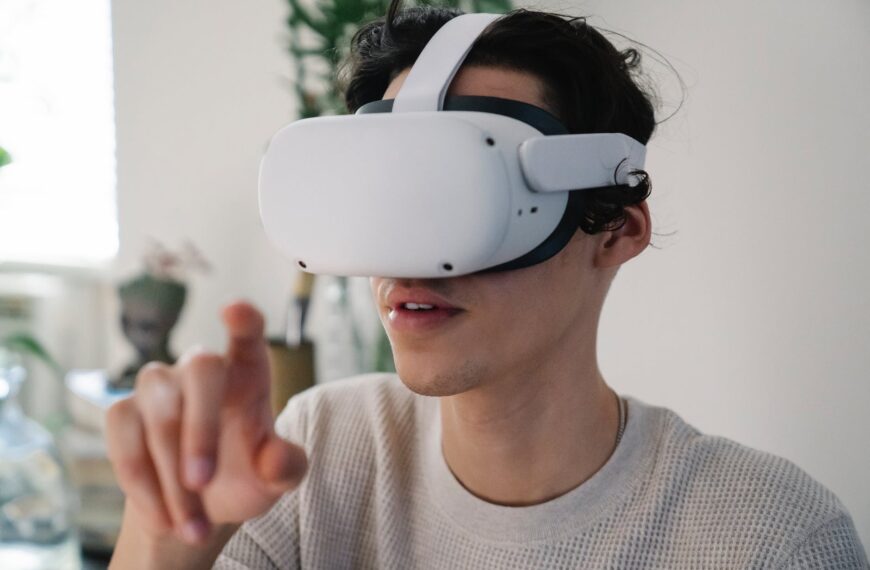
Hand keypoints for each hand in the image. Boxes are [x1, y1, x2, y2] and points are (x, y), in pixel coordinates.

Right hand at [106, 301, 307, 544]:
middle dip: (199, 429)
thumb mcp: (275, 480)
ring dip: (170, 471)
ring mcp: (160, 386)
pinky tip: (162, 513)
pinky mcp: (123, 412)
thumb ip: (285, 467)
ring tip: (191, 523)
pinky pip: (122, 433)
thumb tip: (276, 459)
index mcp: (248, 373)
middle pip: (200, 367)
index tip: (236, 311)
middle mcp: (202, 368)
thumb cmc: (244, 478)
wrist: (195, 510)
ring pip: (159, 408)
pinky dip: (141, 479)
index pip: (248, 334)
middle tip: (201, 484)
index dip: (244, 320)